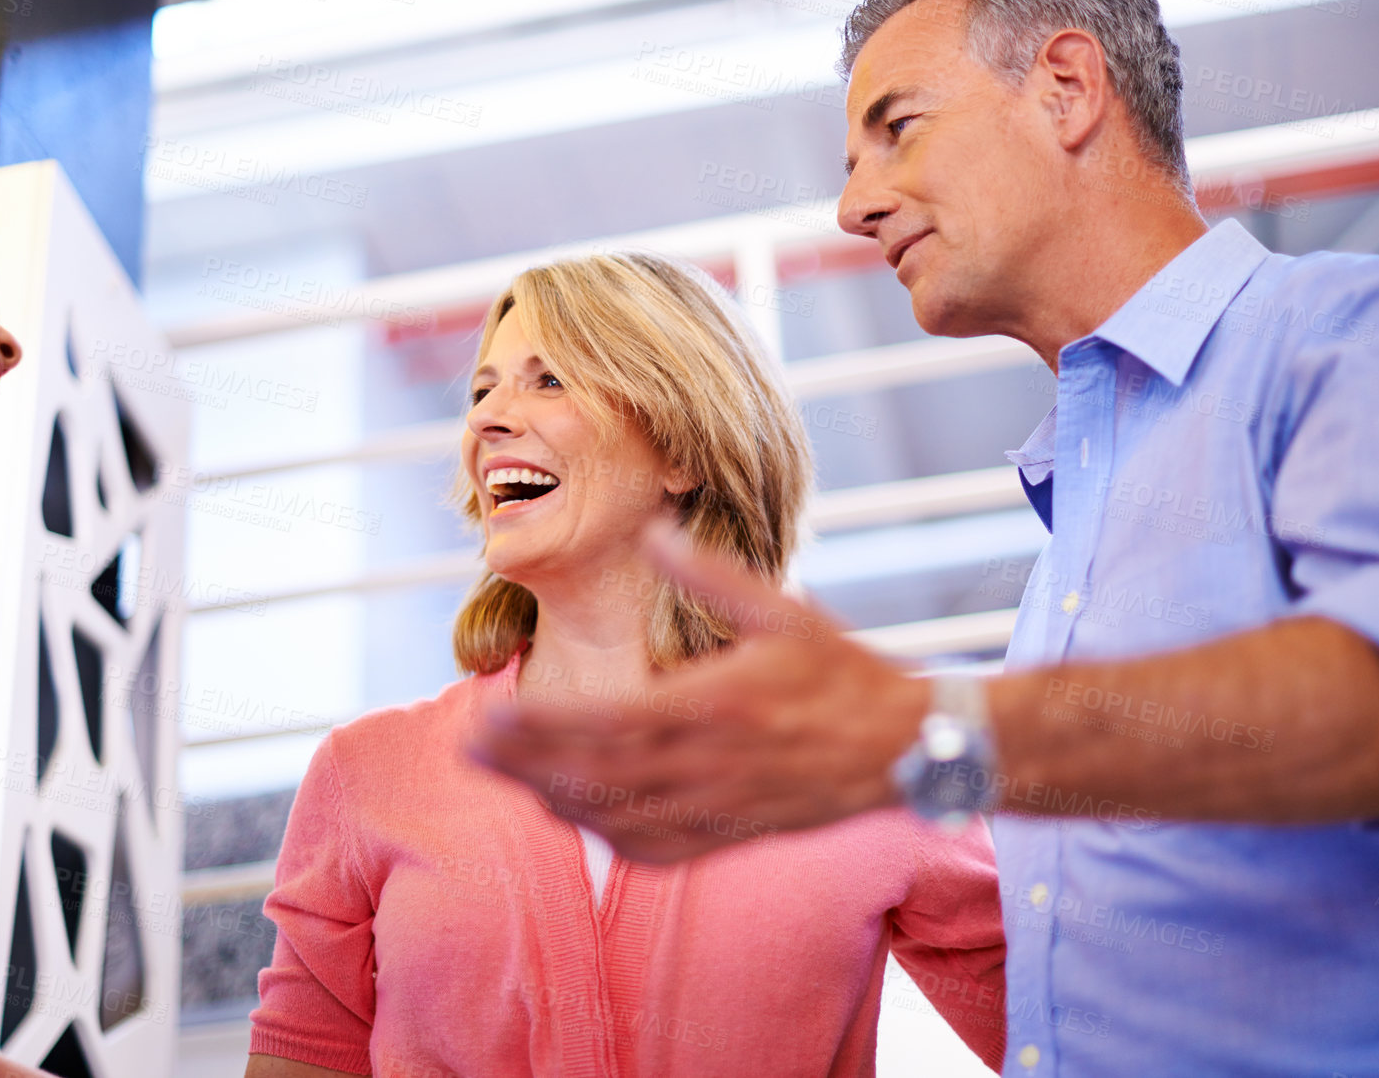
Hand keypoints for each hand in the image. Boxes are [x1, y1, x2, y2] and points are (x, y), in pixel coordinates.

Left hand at [470, 521, 930, 861]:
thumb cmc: (846, 673)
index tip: (491, 714)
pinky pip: (654, 849)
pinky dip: (605, 835)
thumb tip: (653, 530)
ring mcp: (718, 810)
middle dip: (525, 762)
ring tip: (506, 776)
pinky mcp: (731, 836)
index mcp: (716, 706)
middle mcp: (709, 767)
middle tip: (468, 747)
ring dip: (554, 798)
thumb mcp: (783, 611)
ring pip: (616, 816)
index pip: (607, 722)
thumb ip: (711, 575)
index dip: (542, 725)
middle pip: (595, 774)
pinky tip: (576, 817)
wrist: (909, 750)